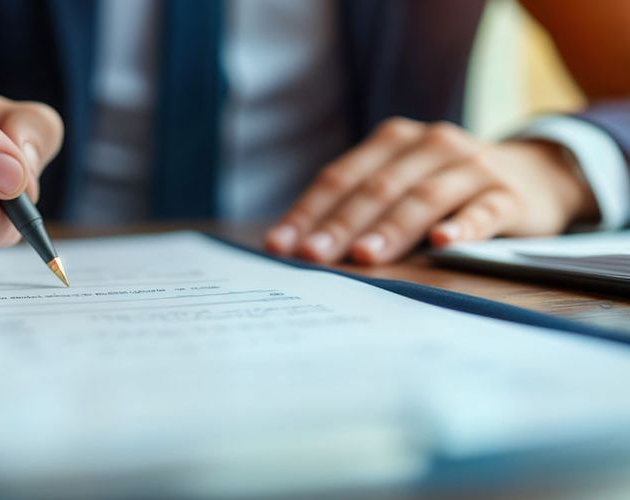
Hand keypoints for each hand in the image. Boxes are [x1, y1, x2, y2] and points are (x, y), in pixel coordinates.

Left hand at [265, 118, 598, 264]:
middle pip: (377, 188)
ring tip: (364, 256)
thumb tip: (297, 249)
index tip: (280, 245)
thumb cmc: (445, 188)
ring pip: (424, 198)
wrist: (534, 175)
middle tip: (312, 256)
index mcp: (393, 141)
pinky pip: (484, 211)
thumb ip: (357, 209)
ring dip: (391, 228)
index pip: (341, 177)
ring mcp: (472, 167)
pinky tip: (443, 242)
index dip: (308, 211)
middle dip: (340, 224)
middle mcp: (431, 145)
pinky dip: (463, 226)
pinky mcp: (509, 195)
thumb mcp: (400, 186)